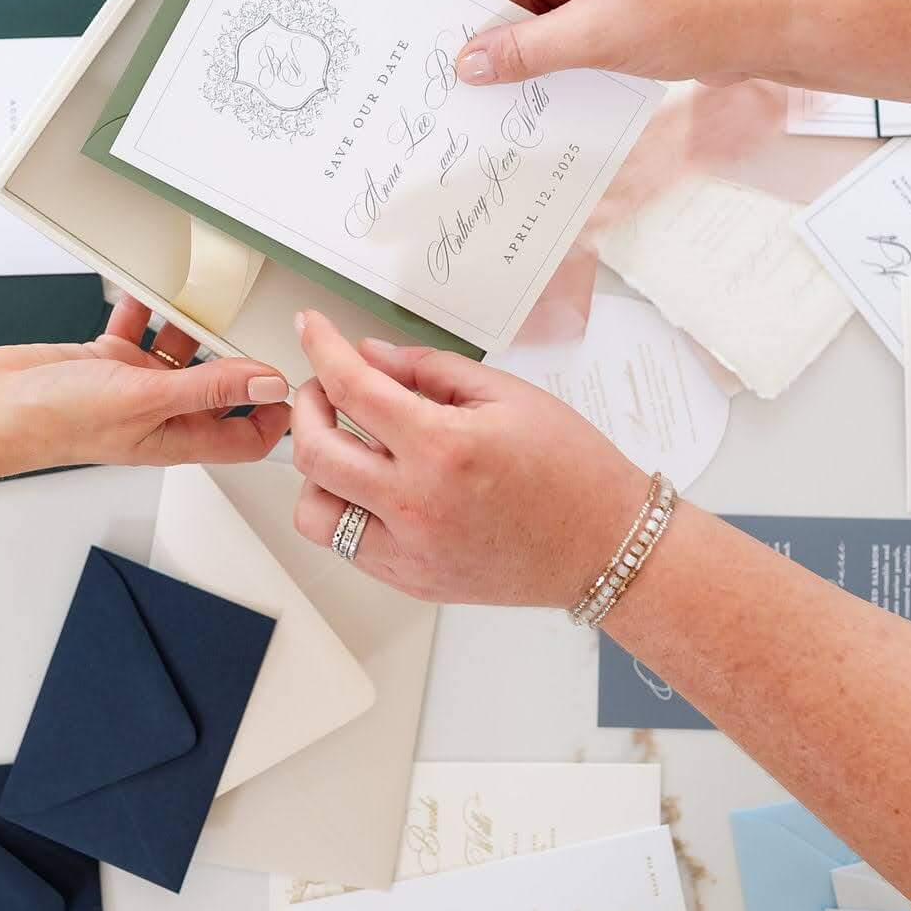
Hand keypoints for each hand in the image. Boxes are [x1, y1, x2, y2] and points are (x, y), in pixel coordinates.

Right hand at [0, 296, 290, 476]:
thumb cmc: (53, 422)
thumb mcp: (145, 398)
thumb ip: (209, 387)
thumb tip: (268, 384)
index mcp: (176, 438)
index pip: (246, 437)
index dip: (276, 415)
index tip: (298, 378)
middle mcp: (159, 414)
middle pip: (218, 387)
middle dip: (239, 355)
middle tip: (260, 319)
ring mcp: (131, 386)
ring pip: (181, 352)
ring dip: (192, 324)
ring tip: (208, 293)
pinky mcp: (104, 360)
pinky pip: (139, 328)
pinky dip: (146, 307)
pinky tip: (150, 286)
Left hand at [287, 310, 646, 606]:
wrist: (604, 546)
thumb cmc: (572, 470)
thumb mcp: (508, 395)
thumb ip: (429, 370)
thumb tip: (371, 356)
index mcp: (443, 448)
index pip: (352, 388)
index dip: (321, 349)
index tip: (311, 329)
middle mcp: (417, 506)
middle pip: (312, 452)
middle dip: (305, 407)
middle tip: (326, 389)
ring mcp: (410, 552)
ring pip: (314, 511)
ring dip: (317, 470)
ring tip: (350, 448)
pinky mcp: (413, 581)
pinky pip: (346, 545)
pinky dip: (346, 509)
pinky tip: (374, 486)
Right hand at [388, 0, 792, 87]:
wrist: (776, 23)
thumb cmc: (712, 4)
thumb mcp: (601, 34)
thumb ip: (526, 50)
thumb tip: (473, 61)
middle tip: (452, 38)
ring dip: (513, 23)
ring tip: (504, 68)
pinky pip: (558, 4)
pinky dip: (544, 35)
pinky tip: (541, 72)